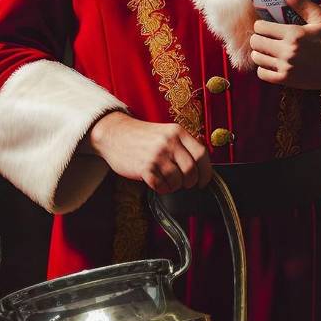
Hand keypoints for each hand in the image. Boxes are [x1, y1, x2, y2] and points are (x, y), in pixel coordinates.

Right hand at [87, 111, 213, 194]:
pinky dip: (162, 189)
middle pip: (191, 170)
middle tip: (184, 183)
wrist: (115, 134)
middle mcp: (169, 142)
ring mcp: (156, 155)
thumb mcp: (166, 132)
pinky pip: (161, 186)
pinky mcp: (144, 168)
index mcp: (177, 132)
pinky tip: (157, 183)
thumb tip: (201, 167)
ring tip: (167, 181)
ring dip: (174, 186)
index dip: (206, 171)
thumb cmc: (142, 136)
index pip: (202, 154)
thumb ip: (182, 145)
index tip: (204, 181)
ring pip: (177, 180)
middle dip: (190, 182)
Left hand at [250, 0, 320, 90]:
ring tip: (270, 49)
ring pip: (257, 58)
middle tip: (267, 37)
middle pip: (255, 42)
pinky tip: (273, 63)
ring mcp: (287, 68)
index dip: (261, 25)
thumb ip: (301, 3)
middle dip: (259, 38)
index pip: (260, 27)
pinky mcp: (288, 81)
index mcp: (295, 34)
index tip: (267, 26)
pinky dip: (264, 68)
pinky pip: (262, 74)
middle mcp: (288, 51)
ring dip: (260, 53)